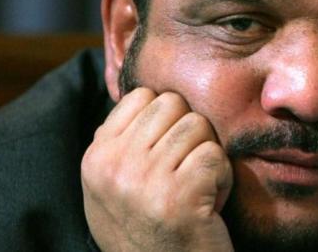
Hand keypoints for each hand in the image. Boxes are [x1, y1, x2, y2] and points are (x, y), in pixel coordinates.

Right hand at [81, 88, 233, 250]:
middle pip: (173, 103)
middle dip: (189, 133)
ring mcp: (144, 180)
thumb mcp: (116, 184)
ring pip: (198, 125)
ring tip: (195, 189)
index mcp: (96, 158)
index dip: (166, 120)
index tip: (165, 156)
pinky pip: (215, 154)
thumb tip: (140, 89)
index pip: (141, 96)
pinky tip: (208, 203)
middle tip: (185, 171)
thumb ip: (123, 139)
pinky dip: (221, 177)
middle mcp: (114, 166)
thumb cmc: (150, 228)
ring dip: (206, 156)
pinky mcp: (178, 195)